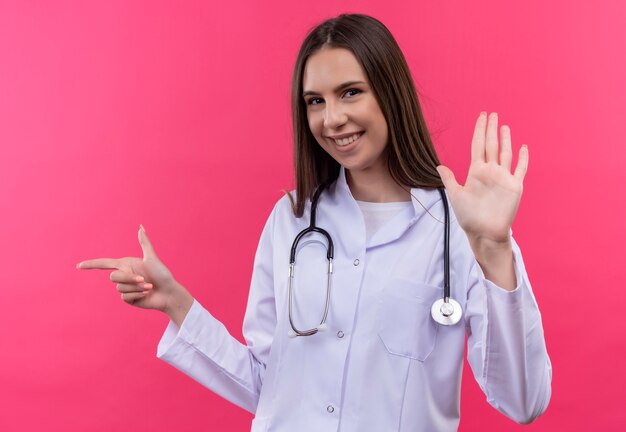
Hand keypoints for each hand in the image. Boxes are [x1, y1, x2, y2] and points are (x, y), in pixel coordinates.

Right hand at [77, 225, 189, 315]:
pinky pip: (124, 297)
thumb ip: (145, 243)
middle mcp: (124, 275)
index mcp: (126, 264)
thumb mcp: (152, 258)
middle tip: (144, 279)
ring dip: (136, 287)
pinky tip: (146, 294)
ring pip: (120, 288)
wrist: (168, 292)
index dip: (91, 264)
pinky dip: (137, 295)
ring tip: (149, 287)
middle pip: (113, 277)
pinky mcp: (128, 298)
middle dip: (129, 278)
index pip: (104, 264)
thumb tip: (140, 227)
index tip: (78, 266)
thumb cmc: (162, 274)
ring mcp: (125, 288)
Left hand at [436, 112, 527, 244]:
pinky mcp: (514, 187)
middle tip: (492, 114)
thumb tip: (439, 166)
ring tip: (504, 125)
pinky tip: (523, 147)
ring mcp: (503, 178)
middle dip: (491, 129)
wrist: (483, 232)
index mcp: (476, 172)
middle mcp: (490, 172)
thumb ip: (450, 179)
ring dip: (505, 139)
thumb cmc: (469, 217)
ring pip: (505, 153)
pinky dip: (523, 158)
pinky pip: (520, 169)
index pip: (478, 146)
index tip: (481, 117)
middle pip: (491, 145)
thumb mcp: (456, 195)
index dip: (479, 130)